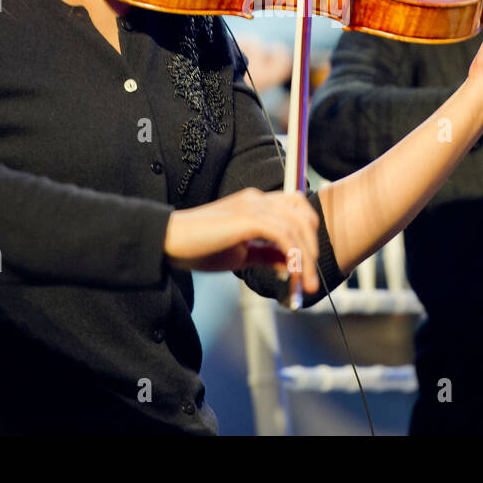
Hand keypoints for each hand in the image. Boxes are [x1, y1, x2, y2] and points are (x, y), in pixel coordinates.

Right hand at [163, 187, 320, 294]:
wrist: (169, 242)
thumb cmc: (199, 248)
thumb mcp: (241, 254)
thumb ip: (266, 255)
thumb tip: (290, 265)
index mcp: (255, 203)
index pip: (296, 210)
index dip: (307, 236)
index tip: (306, 267)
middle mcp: (258, 199)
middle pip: (303, 214)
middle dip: (313, 248)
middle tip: (311, 280)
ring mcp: (254, 205)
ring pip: (298, 225)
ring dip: (307, 257)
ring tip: (306, 284)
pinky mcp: (248, 218)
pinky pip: (284, 234)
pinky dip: (294, 255)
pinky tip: (293, 274)